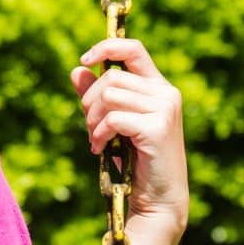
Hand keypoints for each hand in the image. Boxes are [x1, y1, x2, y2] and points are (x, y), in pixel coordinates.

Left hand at [68, 37, 188, 232]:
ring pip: (109, 95)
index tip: (86, 59)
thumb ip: (97, 96)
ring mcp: (165, 109)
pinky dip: (99, 134)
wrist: (157, 197)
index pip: (134, 49)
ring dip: (92, 120)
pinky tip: (99, 149)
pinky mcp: (157, 128)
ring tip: (95, 139)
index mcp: (158, 87)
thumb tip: (77, 70)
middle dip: (90, 102)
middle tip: (90, 127)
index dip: (107, 47)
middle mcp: (166, 93)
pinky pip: (113, 118)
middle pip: (111, 78)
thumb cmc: (135, 160)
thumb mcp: (113, 123)